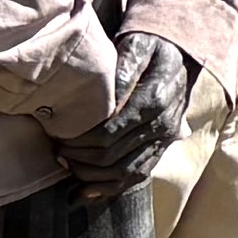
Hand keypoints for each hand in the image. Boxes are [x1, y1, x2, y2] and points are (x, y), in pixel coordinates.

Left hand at [58, 29, 201, 185]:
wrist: (180, 58)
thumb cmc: (151, 48)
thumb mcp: (138, 46)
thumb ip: (124, 67)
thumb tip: (109, 95)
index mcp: (154, 99)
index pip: (110, 131)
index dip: (80, 139)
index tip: (57, 134)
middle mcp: (162, 125)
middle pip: (113, 155)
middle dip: (79, 157)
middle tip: (57, 148)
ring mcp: (164, 141)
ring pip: (125, 172)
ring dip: (90, 175)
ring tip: (67, 164)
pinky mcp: (162, 149)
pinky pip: (138, 177)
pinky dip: (110, 189)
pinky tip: (85, 192)